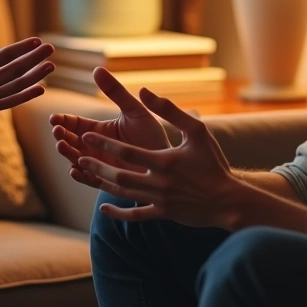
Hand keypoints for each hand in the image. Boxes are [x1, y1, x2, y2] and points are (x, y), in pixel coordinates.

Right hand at [0, 22, 53, 138]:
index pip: (3, 58)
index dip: (21, 48)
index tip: (37, 41)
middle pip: (14, 71)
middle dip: (34, 59)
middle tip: (51, 49)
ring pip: (16, 87)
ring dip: (35, 77)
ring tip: (51, 67)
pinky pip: (10, 102)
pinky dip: (25, 96)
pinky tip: (39, 90)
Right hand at [49, 67, 171, 189]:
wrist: (170, 164)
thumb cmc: (152, 135)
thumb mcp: (134, 111)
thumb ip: (116, 92)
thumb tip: (97, 69)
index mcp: (99, 129)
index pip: (74, 123)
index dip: (62, 121)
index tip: (55, 119)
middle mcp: (95, 147)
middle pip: (70, 141)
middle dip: (61, 136)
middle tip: (57, 132)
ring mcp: (99, 164)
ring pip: (75, 159)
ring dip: (67, 153)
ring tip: (63, 146)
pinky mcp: (107, 181)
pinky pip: (89, 179)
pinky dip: (80, 175)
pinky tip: (76, 169)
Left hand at [76, 87, 242, 227]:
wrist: (228, 200)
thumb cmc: (214, 162)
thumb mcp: (197, 131)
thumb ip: (170, 111)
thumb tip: (145, 91)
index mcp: (164, 160)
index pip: (126, 151)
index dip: (104, 144)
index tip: (85, 135)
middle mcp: (158, 182)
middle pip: (118, 175)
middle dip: (95, 164)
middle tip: (77, 154)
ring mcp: (159, 200)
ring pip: (122, 193)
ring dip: (100, 183)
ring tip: (83, 172)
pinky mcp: (163, 213)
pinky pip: (135, 215)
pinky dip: (118, 213)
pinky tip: (103, 207)